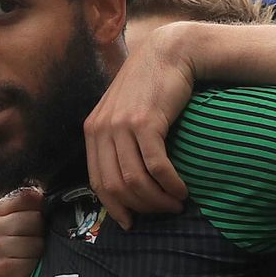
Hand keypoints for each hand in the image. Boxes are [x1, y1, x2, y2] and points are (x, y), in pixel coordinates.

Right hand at [0, 189, 46, 276]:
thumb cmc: (21, 256)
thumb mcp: (22, 227)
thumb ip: (34, 206)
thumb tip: (61, 187)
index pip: (27, 195)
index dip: (41, 210)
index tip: (38, 225)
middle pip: (34, 218)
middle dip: (42, 233)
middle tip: (34, 247)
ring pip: (35, 239)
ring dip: (41, 252)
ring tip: (30, 260)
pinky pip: (32, 259)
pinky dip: (36, 266)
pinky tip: (27, 271)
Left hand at [84, 23, 192, 229]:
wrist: (171, 53)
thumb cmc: (153, 84)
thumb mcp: (126, 111)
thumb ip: (120, 138)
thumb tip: (129, 177)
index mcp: (93, 130)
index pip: (97, 182)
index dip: (115, 207)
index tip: (133, 223)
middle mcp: (101, 129)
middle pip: (115, 186)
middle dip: (141, 207)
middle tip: (164, 213)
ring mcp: (121, 125)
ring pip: (134, 180)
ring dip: (157, 199)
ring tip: (177, 204)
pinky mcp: (146, 122)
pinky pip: (155, 165)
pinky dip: (169, 184)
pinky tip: (182, 189)